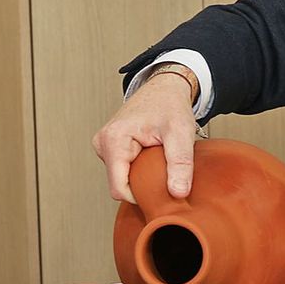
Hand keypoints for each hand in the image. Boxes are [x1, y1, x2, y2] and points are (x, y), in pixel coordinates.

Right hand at [92, 69, 197, 201]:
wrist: (165, 87)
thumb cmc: (170, 104)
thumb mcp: (181, 133)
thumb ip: (180, 164)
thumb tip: (178, 193)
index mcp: (114, 140)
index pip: (119, 189)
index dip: (141, 196)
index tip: (161, 189)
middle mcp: (103, 142)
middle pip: (119, 184)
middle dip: (142, 184)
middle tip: (163, 168)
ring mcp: (103, 145)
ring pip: (120, 178)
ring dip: (140, 176)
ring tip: (157, 158)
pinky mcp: (109, 147)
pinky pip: (122, 170)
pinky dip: (137, 169)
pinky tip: (149, 156)